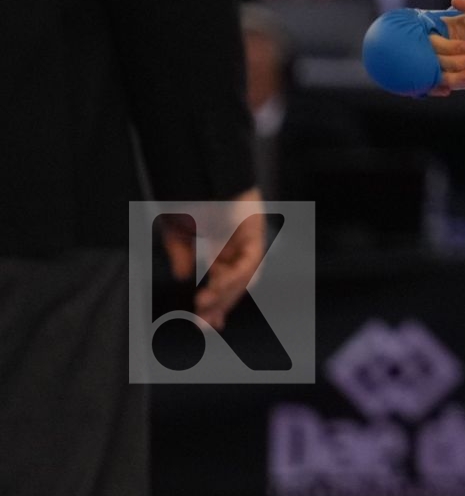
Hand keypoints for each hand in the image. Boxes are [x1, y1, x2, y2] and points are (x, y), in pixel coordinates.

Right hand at [160, 187, 267, 329]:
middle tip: (202, 325)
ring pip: (244, 276)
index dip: (218, 305)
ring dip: (226, 294)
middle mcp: (238, 246)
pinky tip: (218, 285)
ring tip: (203, 305)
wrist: (197, 170)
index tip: (207, 324)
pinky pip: (250, 260)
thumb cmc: (187, 195)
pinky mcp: (256, 229)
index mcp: (221, 248)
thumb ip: (182, 254)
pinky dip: (236, 275)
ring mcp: (249, 238)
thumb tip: (184, 278)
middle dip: (220, 306)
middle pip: (236, 284)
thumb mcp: (178, 231)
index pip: (224, 283)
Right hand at [426, 0, 464, 94]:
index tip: (459, 43)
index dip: (439, 41)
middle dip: (448, 56)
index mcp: (441, 29)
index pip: (427, 35)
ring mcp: (440, 63)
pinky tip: (447, 90)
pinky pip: (433, 85)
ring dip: (448, 74)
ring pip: (431, 72)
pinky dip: (436, 89)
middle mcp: (437, 47)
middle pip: (428, 55)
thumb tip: (457, 0)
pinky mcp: (446, 78)